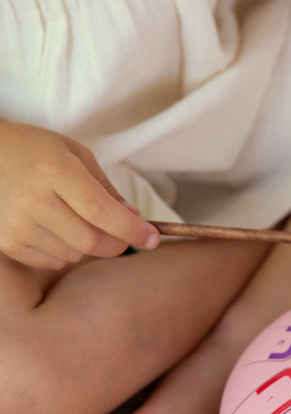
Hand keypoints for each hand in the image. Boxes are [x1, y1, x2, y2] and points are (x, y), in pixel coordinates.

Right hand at [0, 119, 158, 269]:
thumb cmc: (35, 151)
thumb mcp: (74, 155)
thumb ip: (106, 188)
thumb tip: (135, 219)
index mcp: (55, 171)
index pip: (102, 211)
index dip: (132, 230)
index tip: (152, 238)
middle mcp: (33, 200)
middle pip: (92, 242)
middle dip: (118, 243)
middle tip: (124, 235)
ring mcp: (17, 224)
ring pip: (74, 255)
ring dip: (88, 246)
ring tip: (75, 219)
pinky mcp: (6, 241)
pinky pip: (52, 262)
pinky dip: (65, 252)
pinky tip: (55, 228)